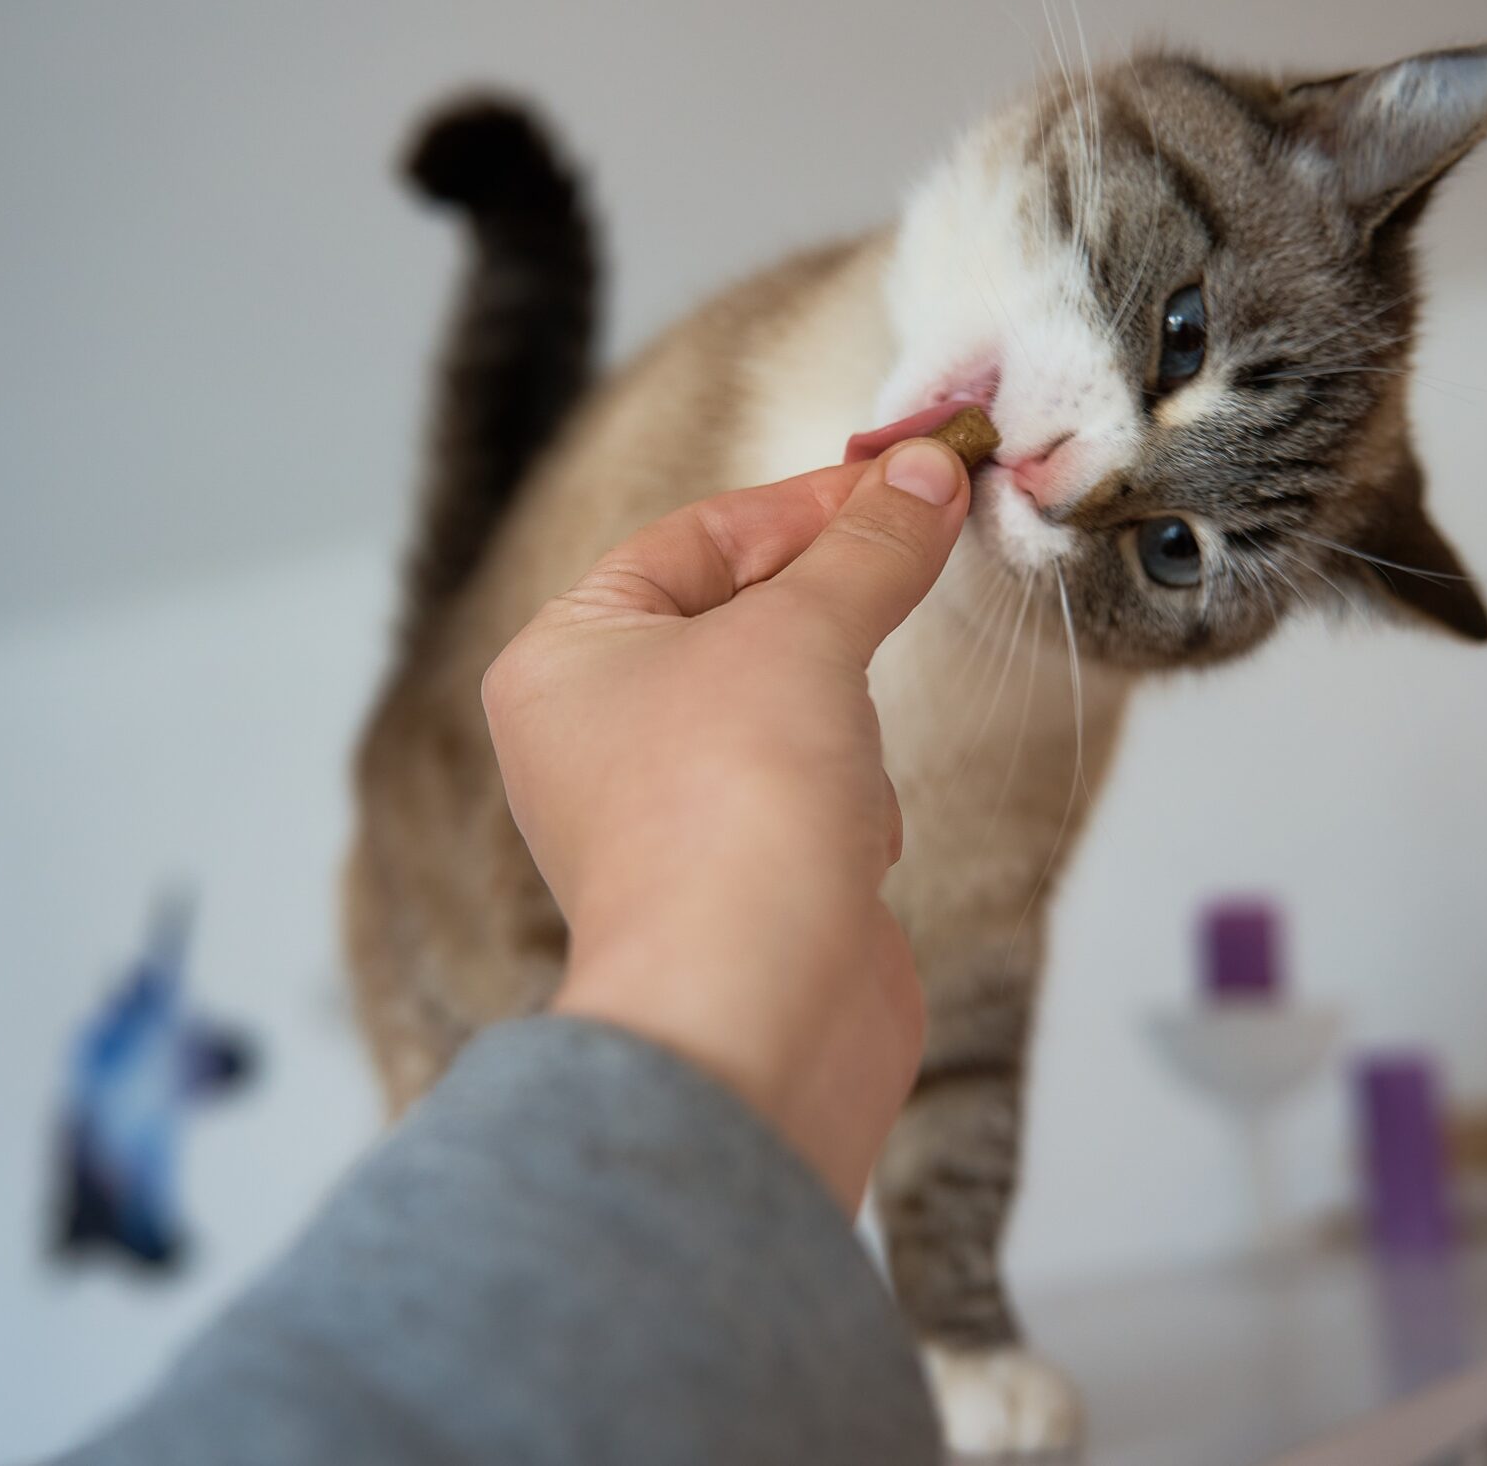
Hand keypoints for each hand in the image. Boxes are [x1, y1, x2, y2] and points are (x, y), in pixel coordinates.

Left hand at [480, 439, 971, 1210]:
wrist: (756, 1012)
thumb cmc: (726, 818)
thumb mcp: (803, 633)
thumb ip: (867, 547)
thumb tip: (924, 474)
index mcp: (563, 661)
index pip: (693, 539)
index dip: (807, 503)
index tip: (910, 475)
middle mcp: (596, 737)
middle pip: (741, 620)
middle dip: (829, 614)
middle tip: (918, 552)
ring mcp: (666, 815)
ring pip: (789, 711)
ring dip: (840, 726)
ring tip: (840, 766)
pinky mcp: (738, 884)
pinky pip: (814, 798)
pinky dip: (850, 807)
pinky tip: (850, 843)